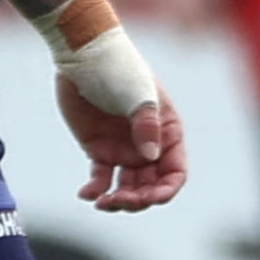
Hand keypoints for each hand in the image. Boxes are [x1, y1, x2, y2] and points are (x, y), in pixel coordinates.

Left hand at [58, 78, 185, 211]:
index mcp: (167, 133)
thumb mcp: (137, 94)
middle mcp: (148, 146)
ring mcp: (123, 150)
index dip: (166, 190)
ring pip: (127, 188)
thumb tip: (150, 157)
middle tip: (120, 200)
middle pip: (151, 187)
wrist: (84, 56)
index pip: (175, 172)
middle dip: (139, 200)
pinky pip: (100, 179)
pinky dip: (95, 190)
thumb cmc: (118, 69)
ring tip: (102, 202)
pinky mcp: (98, 150)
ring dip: (118, 201)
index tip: (151, 197)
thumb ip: (146, 125)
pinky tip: (86, 194)